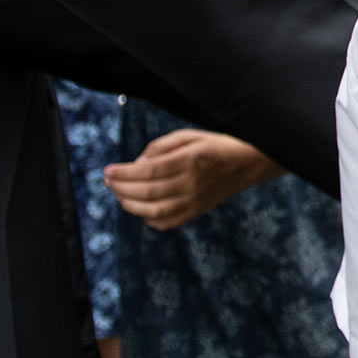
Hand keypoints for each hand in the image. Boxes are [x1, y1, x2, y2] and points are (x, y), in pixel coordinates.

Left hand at [103, 128, 283, 229]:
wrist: (249, 163)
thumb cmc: (217, 144)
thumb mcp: (190, 135)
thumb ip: (161, 147)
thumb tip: (137, 164)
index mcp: (190, 160)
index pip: (149, 171)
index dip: (124, 173)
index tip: (107, 170)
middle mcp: (192, 183)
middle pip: (147, 192)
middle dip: (120, 188)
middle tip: (107, 181)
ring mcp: (195, 201)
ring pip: (154, 211)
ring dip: (130, 204)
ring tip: (118, 194)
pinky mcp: (197, 211)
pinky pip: (167, 222)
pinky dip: (148, 219)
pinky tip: (139, 208)